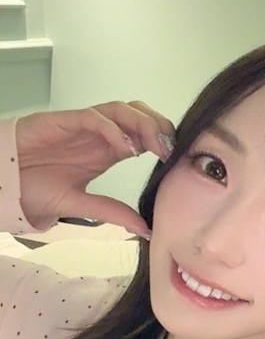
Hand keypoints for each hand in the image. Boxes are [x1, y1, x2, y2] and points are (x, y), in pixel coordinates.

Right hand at [15, 101, 174, 235]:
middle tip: (169, 150)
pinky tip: (126, 149)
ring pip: (120, 109)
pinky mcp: (64, 122)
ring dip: (143, 124)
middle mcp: (98, 134)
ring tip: (155, 147)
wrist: (0, 184)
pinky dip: (115, 130)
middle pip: (137, 114)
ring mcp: (82, 126)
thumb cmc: (33, 188)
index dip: (162, 140)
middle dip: (158, 126)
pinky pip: (95, 117)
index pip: (143, 133)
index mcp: (106, 150)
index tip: (174, 160)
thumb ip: (112, 212)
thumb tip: (145, 229)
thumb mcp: (80, 204)